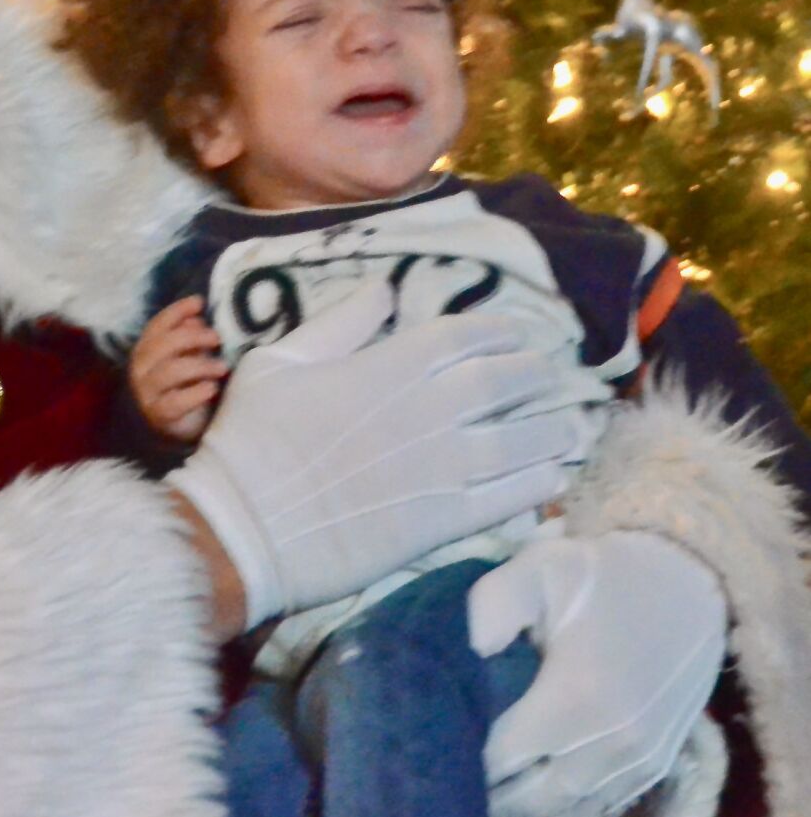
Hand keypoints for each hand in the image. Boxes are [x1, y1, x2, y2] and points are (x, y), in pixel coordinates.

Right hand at [130, 296, 227, 441]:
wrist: (168, 429)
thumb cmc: (179, 386)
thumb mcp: (183, 358)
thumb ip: (187, 338)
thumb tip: (196, 319)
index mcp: (145, 350)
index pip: (156, 325)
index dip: (176, 311)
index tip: (199, 302)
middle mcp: (141, 369)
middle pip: (162, 345)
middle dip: (191, 337)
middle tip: (216, 338)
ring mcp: (148, 393)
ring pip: (170, 371)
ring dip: (200, 365)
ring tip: (222, 367)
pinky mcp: (159, 416)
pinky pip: (175, 402)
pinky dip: (196, 393)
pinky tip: (211, 388)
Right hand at [168, 284, 580, 627]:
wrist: (248, 527)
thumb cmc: (253, 438)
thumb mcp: (280, 361)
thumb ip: (340, 323)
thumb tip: (385, 289)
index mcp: (391, 365)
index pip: (466, 336)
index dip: (498, 331)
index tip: (513, 334)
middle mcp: (431, 410)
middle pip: (505, 382)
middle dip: (534, 373)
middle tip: (550, 374)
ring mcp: (444, 468)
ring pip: (523, 440)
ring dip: (552, 429)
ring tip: (568, 426)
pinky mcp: (445, 521)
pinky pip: (511, 498)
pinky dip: (539, 484)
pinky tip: (553, 478)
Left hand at [469, 531, 727, 816]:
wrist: (690, 582)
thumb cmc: (603, 575)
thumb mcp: (539, 568)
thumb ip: (492, 607)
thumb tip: (465, 652)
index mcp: (576, 696)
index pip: (504, 757)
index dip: (463, 759)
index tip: (431, 751)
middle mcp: (611, 743)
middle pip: (533, 802)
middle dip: (488, 802)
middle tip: (445, 787)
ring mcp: (638, 762)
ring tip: (481, 809)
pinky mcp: (657, 767)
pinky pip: (602, 812)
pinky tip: (534, 816)